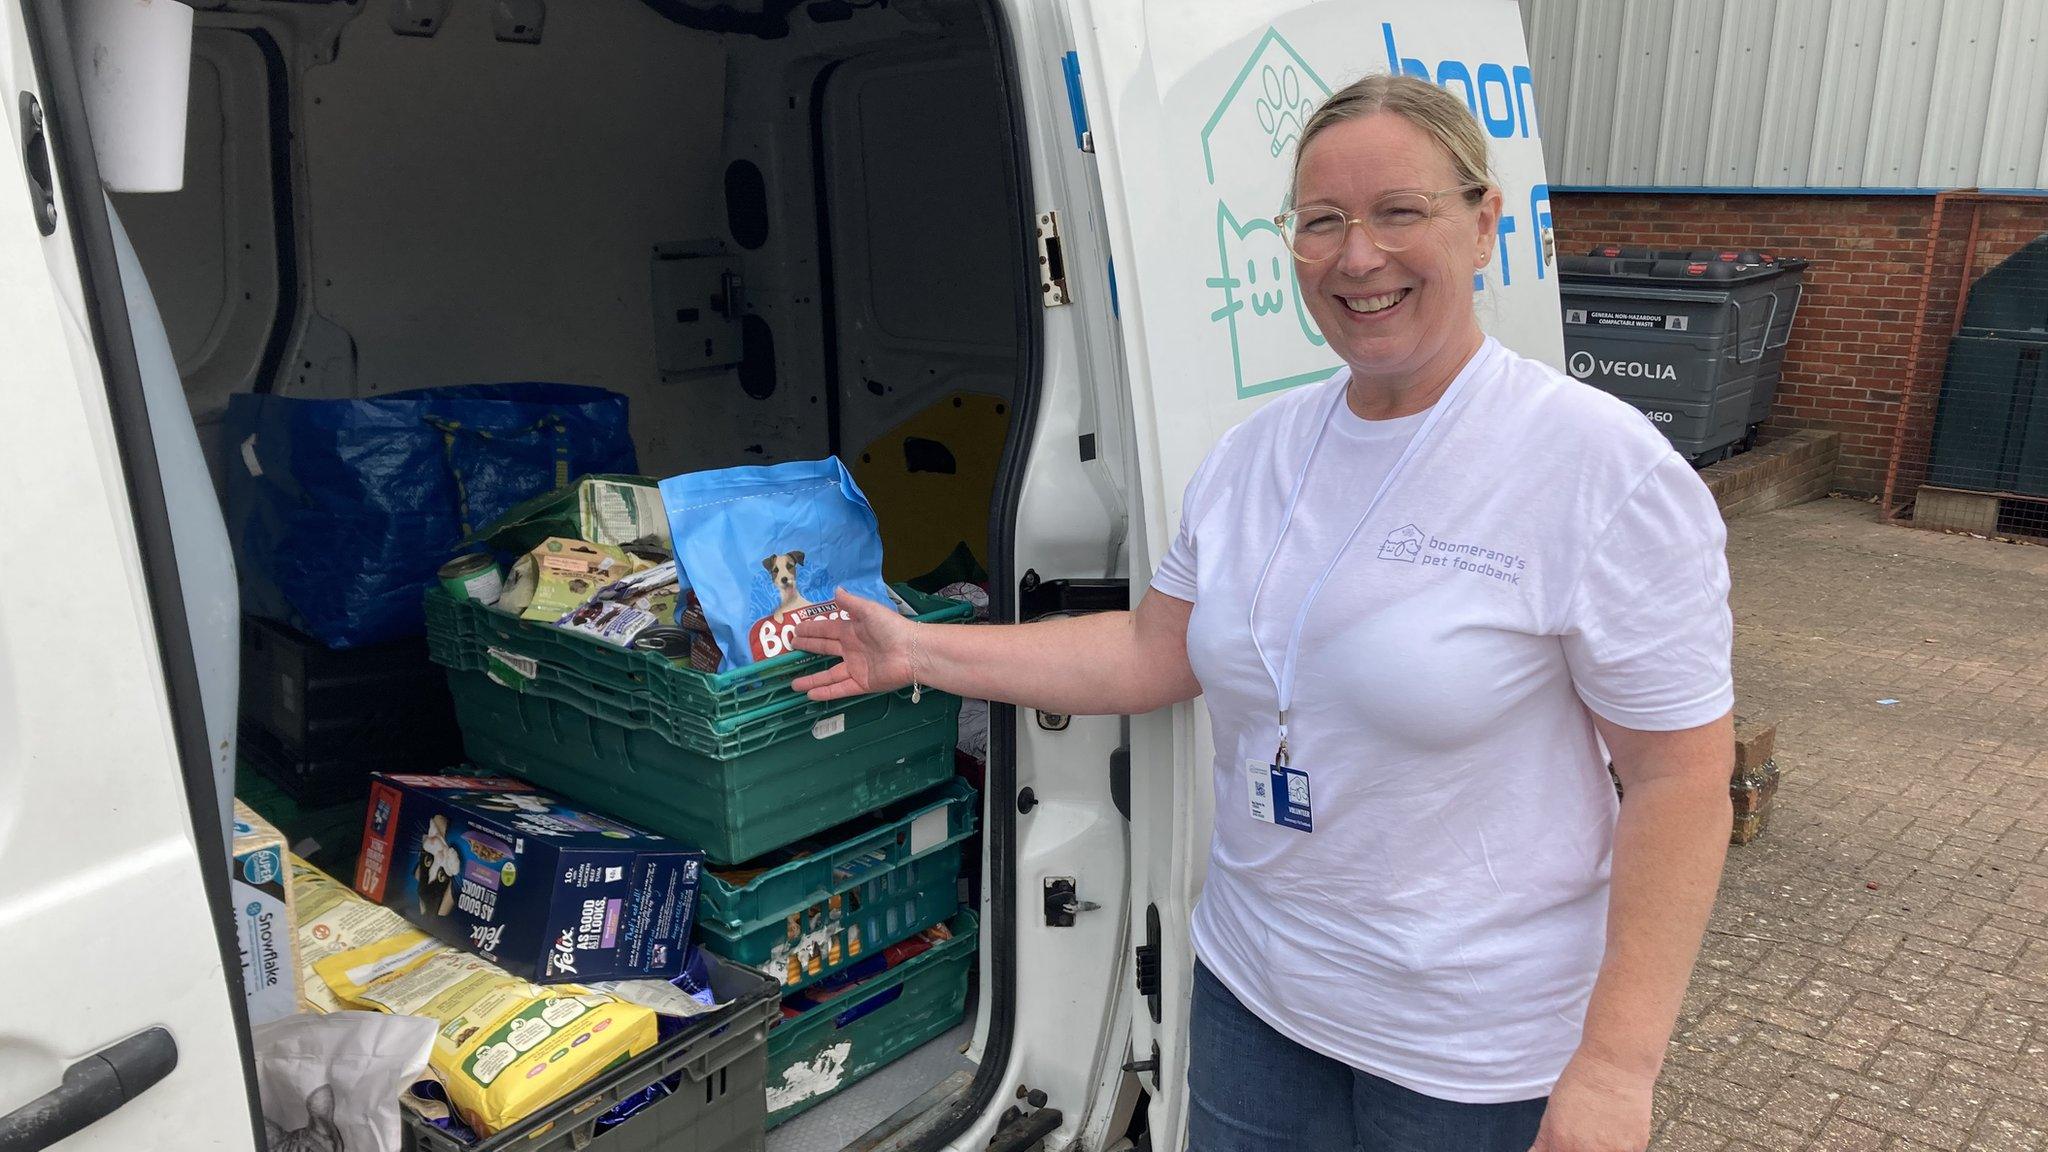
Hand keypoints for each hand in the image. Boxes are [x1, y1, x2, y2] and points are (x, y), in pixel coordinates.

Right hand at [789, 588, 920, 700]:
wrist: (912, 651)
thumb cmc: (891, 628)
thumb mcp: (869, 611)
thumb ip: (851, 603)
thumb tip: (836, 590)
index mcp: (853, 630)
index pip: (827, 629)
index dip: (811, 630)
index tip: (795, 630)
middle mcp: (852, 649)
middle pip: (825, 649)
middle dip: (809, 648)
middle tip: (791, 648)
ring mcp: (856, 668)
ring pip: (829, 675)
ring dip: (812, 679)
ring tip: (794, 683)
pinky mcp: (862, 683)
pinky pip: (840, 688)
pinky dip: (826, 692)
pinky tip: (810, 695)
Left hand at [1526, 1051, 1653, 1151]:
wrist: (1615, 1064)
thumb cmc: (1582, 1082)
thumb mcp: (1552, 1111)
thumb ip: (1544, 1141)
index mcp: (1563, 1145)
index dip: (1563, 1150)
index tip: (1567, 1144)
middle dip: (1583, 1149)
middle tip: (1588, 1134)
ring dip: (1605, 1148)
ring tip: (1604, 1128)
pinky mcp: (1637, 1147)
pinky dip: (1622, 1144)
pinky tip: (1619, 1125)